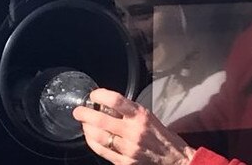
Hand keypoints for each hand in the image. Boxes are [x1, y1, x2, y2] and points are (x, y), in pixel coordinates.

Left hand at [73, 88, 195, 164]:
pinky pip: (102, 151)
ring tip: (84, 124)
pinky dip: (93, 143)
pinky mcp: (124, 162)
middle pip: (101, 121)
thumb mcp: (148, 116)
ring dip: (87, 129)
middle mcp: (133, 132)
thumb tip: (105, 105)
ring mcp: (128, 149)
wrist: (173, 158)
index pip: (116, 101)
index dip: (100, 95)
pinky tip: (91, 138)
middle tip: (78, 111)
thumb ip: (128, 111)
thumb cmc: (160, 135)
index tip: (94, 94)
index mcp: (141, 116)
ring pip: (98, 137)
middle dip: (85, 114)